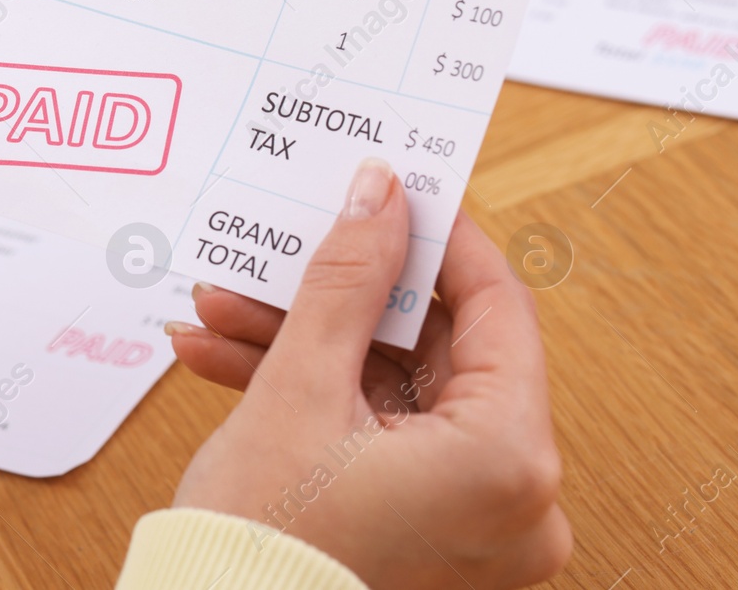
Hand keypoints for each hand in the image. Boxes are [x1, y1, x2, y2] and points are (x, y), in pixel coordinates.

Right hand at [164, 158, 570, 588]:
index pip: (498, 307)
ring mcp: (470, 516)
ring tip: (225, 308)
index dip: (440, 238)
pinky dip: (311, 394)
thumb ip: (347, 279)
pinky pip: (377, 430)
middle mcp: (512, 497)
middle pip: (432, 347)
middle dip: (339, 297)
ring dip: (304, 341)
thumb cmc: (265, 546)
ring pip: (392, 386)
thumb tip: (380, 196)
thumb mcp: (300, 387)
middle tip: (290, 246)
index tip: (397, 191)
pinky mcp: (425, 523)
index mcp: (510, 460)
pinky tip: (230, 357)